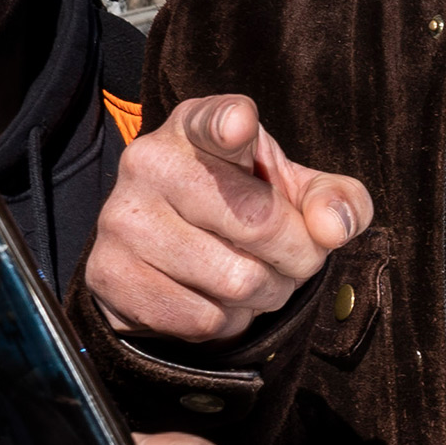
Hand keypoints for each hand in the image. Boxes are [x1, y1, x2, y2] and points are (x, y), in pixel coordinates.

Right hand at [83, 95, 372, 342]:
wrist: (167, 259)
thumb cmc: (245, 209)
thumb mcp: (296, 193)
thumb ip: (336, 200)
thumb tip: (334, 228)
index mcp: (197, 127)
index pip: (214, 121)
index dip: (231, 124)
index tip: (240, 125)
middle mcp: (150, 162)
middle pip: (260, 222)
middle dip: (298, 256)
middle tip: (292, 259)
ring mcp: (123, 219)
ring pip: (236, 281)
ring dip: (266, 295)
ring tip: (254, 278)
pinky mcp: (109, 274)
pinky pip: (202, 319)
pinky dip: (228, 323)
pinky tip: (215, 299)